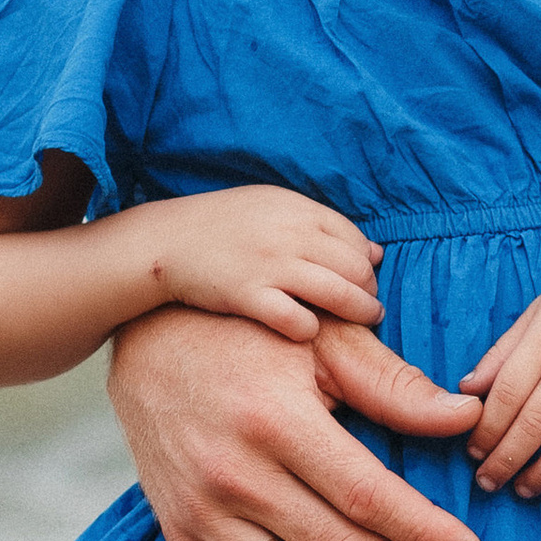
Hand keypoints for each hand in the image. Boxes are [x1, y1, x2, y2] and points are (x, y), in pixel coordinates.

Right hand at [107, 306, 491, 540]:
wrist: (144, 328)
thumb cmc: (250, 326)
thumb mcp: (324, 337)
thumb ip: (393, 385)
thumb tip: (467, 418)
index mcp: (278, 423)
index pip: (367, 499)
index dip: (424, 535)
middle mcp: (236, 477)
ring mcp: (202, 515)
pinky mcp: (179, 535)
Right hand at [127, 186, 384, 340]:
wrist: (164, 241)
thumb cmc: (222, 226)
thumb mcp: (274, 208)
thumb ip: (322, 226)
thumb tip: (375, 251)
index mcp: (297, 209)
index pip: (355, 238)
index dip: (368, 262)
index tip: (368, 278)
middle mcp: (289, 235)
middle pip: (355, 267)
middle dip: (369, 290)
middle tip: (371, 305)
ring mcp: (269, 265)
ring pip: (338, 294)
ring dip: (359, 311)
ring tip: (366, 320)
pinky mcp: (248, 296)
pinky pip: (297, 320)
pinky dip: (311, 328)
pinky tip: (310, 331)